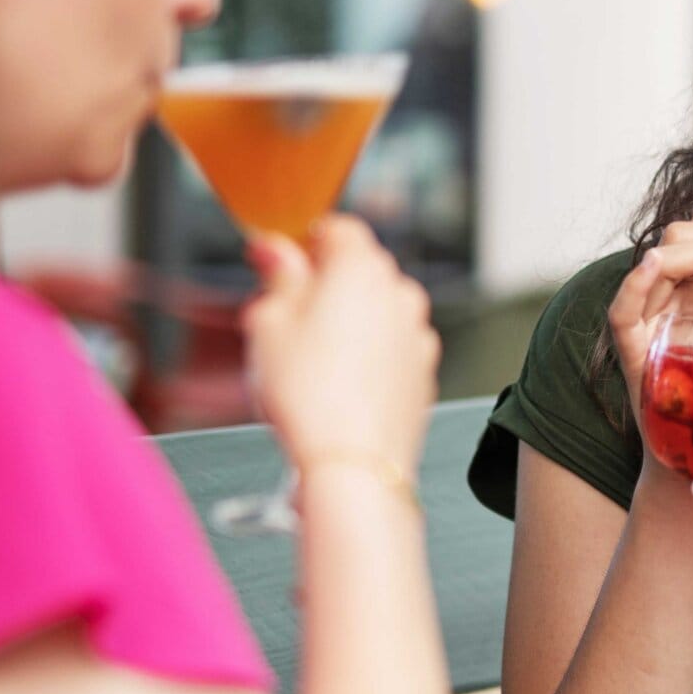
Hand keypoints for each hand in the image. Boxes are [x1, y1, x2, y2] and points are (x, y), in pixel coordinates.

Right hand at [244, 216, 438, 478]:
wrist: (353, 465)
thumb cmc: (309, 395)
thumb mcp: (269, 323)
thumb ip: (276, 275)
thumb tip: (274, 246)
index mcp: (362, 267)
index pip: (337, 228)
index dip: (304, 243)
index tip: (278, 265)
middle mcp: (400, 293)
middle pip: (359, 270)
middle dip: (324, 286)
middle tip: (286, 323)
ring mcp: (418, 334)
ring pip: (376, 312)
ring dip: (348, 324)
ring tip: (310, 364)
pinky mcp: (423, 372)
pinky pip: (390, 349)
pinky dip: (369, 357)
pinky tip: (339, 387)